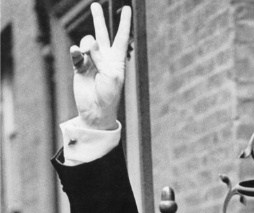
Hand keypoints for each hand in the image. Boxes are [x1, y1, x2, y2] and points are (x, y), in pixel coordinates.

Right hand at [70, 3, 131, 129]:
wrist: (96, 110)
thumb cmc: (109, 95)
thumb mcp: (111, 75)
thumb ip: (101, 57)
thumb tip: (90, 43)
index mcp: (117, 59)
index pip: (121, 37)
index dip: (124, 23)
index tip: (127, 8)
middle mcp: (104, 57)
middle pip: (102, 33)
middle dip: (98, 19)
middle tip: (94, 5)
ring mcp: (91, 61)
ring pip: (87, 42)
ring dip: (87, 45)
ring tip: (86, 55)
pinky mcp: (79, 66)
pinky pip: (76, 53)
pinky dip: (76, 52)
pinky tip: (76, 53)